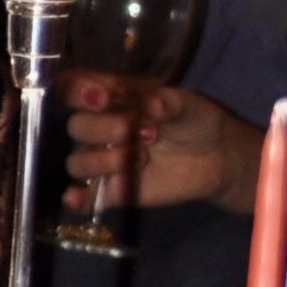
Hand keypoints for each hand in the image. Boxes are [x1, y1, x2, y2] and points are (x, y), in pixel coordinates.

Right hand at [61, 80, 260, 217]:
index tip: (104, 97)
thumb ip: (169, 102)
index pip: (71, 88)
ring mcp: (103, 161)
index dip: (77, 91)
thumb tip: (152, 103)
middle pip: (76, 127)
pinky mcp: (112, 191)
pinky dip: (76, 199)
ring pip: (77, 162)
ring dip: (105, 160)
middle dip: (106, 128)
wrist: (216, 156)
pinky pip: (84, 198)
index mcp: (109, 98)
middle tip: (148, 132)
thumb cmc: (194, 120)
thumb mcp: (187, 104)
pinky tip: (76, 196)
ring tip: (143, 157)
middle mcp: (99, 128)